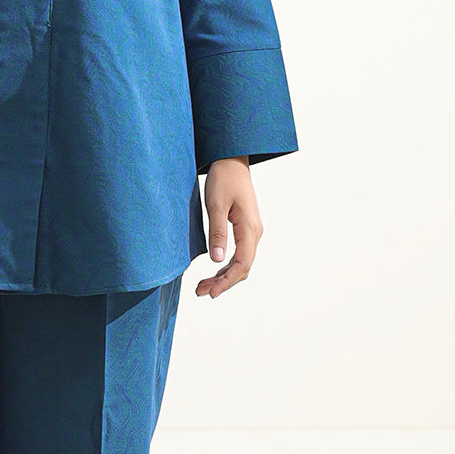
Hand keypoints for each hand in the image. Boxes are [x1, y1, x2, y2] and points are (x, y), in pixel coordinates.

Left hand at [194, 157, 262, 297]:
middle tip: (200, 292)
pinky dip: (226, 266)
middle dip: (223, 282)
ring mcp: (251, 231)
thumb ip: (217, 233)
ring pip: (241, 262)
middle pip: (243, 267)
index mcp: (249, 228)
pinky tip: (213, 272)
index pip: (242, 263)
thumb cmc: (224, 179)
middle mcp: (254, 232)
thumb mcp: (216, 205)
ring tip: (203, 286)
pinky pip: (239, 254)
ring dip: (223, 276)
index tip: (211, 292)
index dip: (227, 281)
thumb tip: (217, 260)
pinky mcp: (245, 228)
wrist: (232, 161)